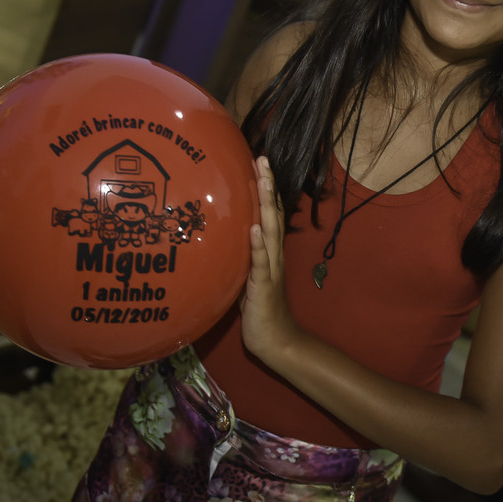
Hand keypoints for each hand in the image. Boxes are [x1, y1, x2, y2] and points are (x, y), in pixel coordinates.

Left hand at [239, 157, 300, 363]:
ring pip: (270, 232)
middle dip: (268, 187)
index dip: (266, 189)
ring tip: (263, 181)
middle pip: (273, 215)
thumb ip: (243, 257)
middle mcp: (273, 256)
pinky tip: (254, 229)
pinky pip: (261, 264)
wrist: (277, 342)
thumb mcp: (247, 278)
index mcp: (269, 253)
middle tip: (262, 159)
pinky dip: (258, 246)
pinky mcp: (263, 288)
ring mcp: (270, 270)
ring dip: (266, 206)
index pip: (269, 214)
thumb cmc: (260, 312)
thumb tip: (225, 238)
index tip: (259, 162)